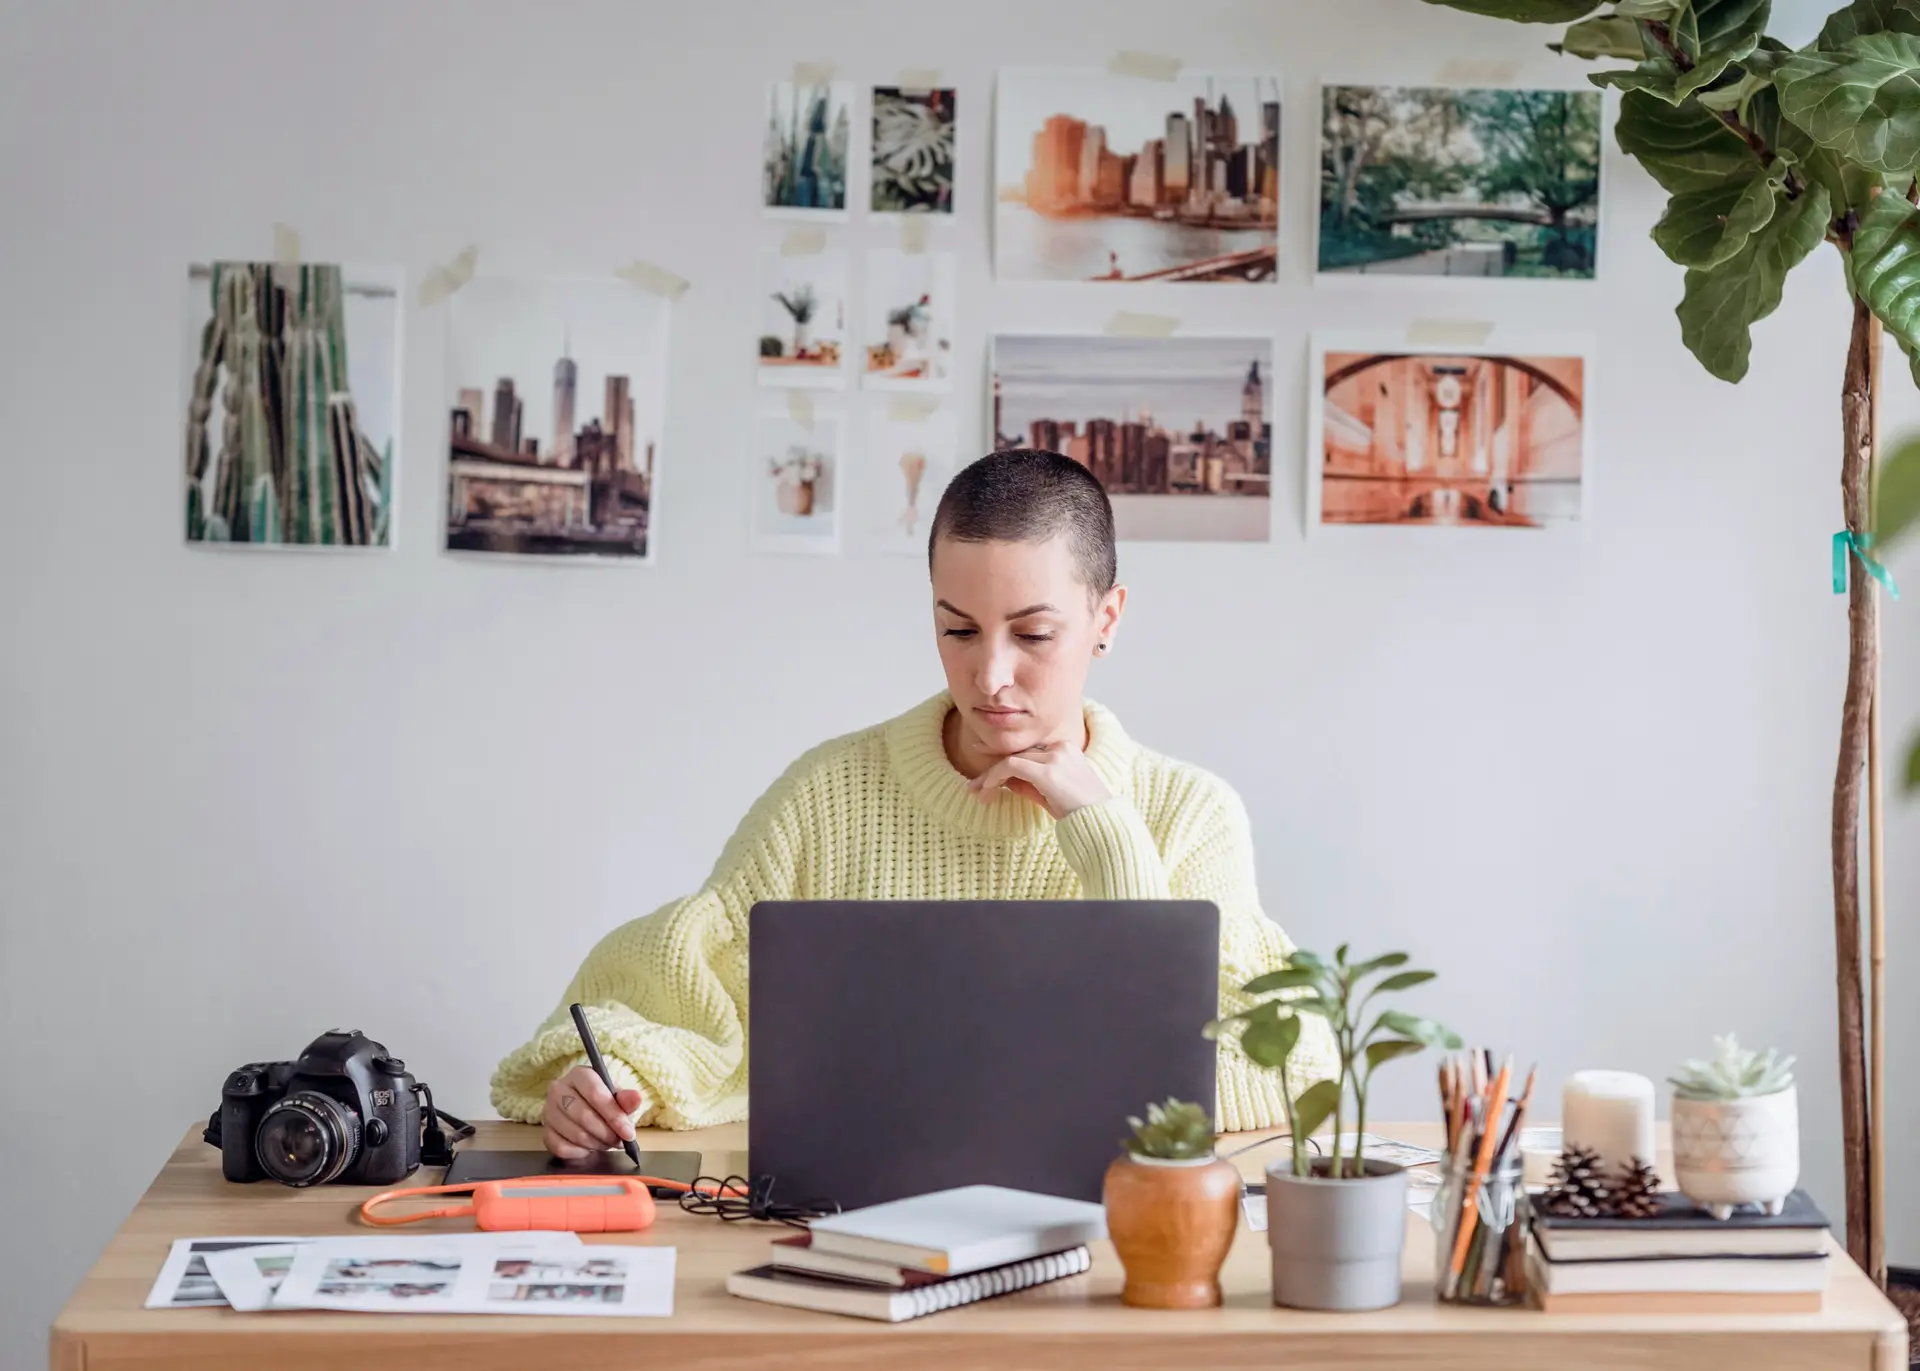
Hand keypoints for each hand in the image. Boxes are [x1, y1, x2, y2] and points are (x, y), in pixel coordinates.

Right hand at [542, 1065, 642, 1160]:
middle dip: (606, 1133)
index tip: (629, 1133)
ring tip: (607, 1143)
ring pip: (574, 1133)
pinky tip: (589, 1148)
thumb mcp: (617, 1096)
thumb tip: (635, 1098)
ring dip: (595, 1143)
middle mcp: (558, 1089)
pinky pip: (561, 1148)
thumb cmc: (602, 1101)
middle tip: (619, 1142)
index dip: (613, 1115)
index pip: (595, 1093)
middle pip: (583, 1115)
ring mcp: (548, 1111)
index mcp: (579, 1074)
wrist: (585, 1108)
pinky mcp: (544, 1131)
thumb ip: (626, 1099)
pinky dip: (579, 1152)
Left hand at [966, 739, 1111, 820]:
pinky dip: (995, 777)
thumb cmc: (1079, 812)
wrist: (1100, 823)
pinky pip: (1011, 767)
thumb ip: (1028, 783)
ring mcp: (1054, 758)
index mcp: (1066, 749)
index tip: (981, 753)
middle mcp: (1060, 748)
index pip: (1027, 750)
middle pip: (1017, 754)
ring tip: (976, 792)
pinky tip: (987, 790)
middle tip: (973, 785)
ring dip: (990, 777)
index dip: (1002, 753)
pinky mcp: (1047, 771)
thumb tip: (1003, 780)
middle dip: (992, 770)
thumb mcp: (1050, 794)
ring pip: (1011, 760)